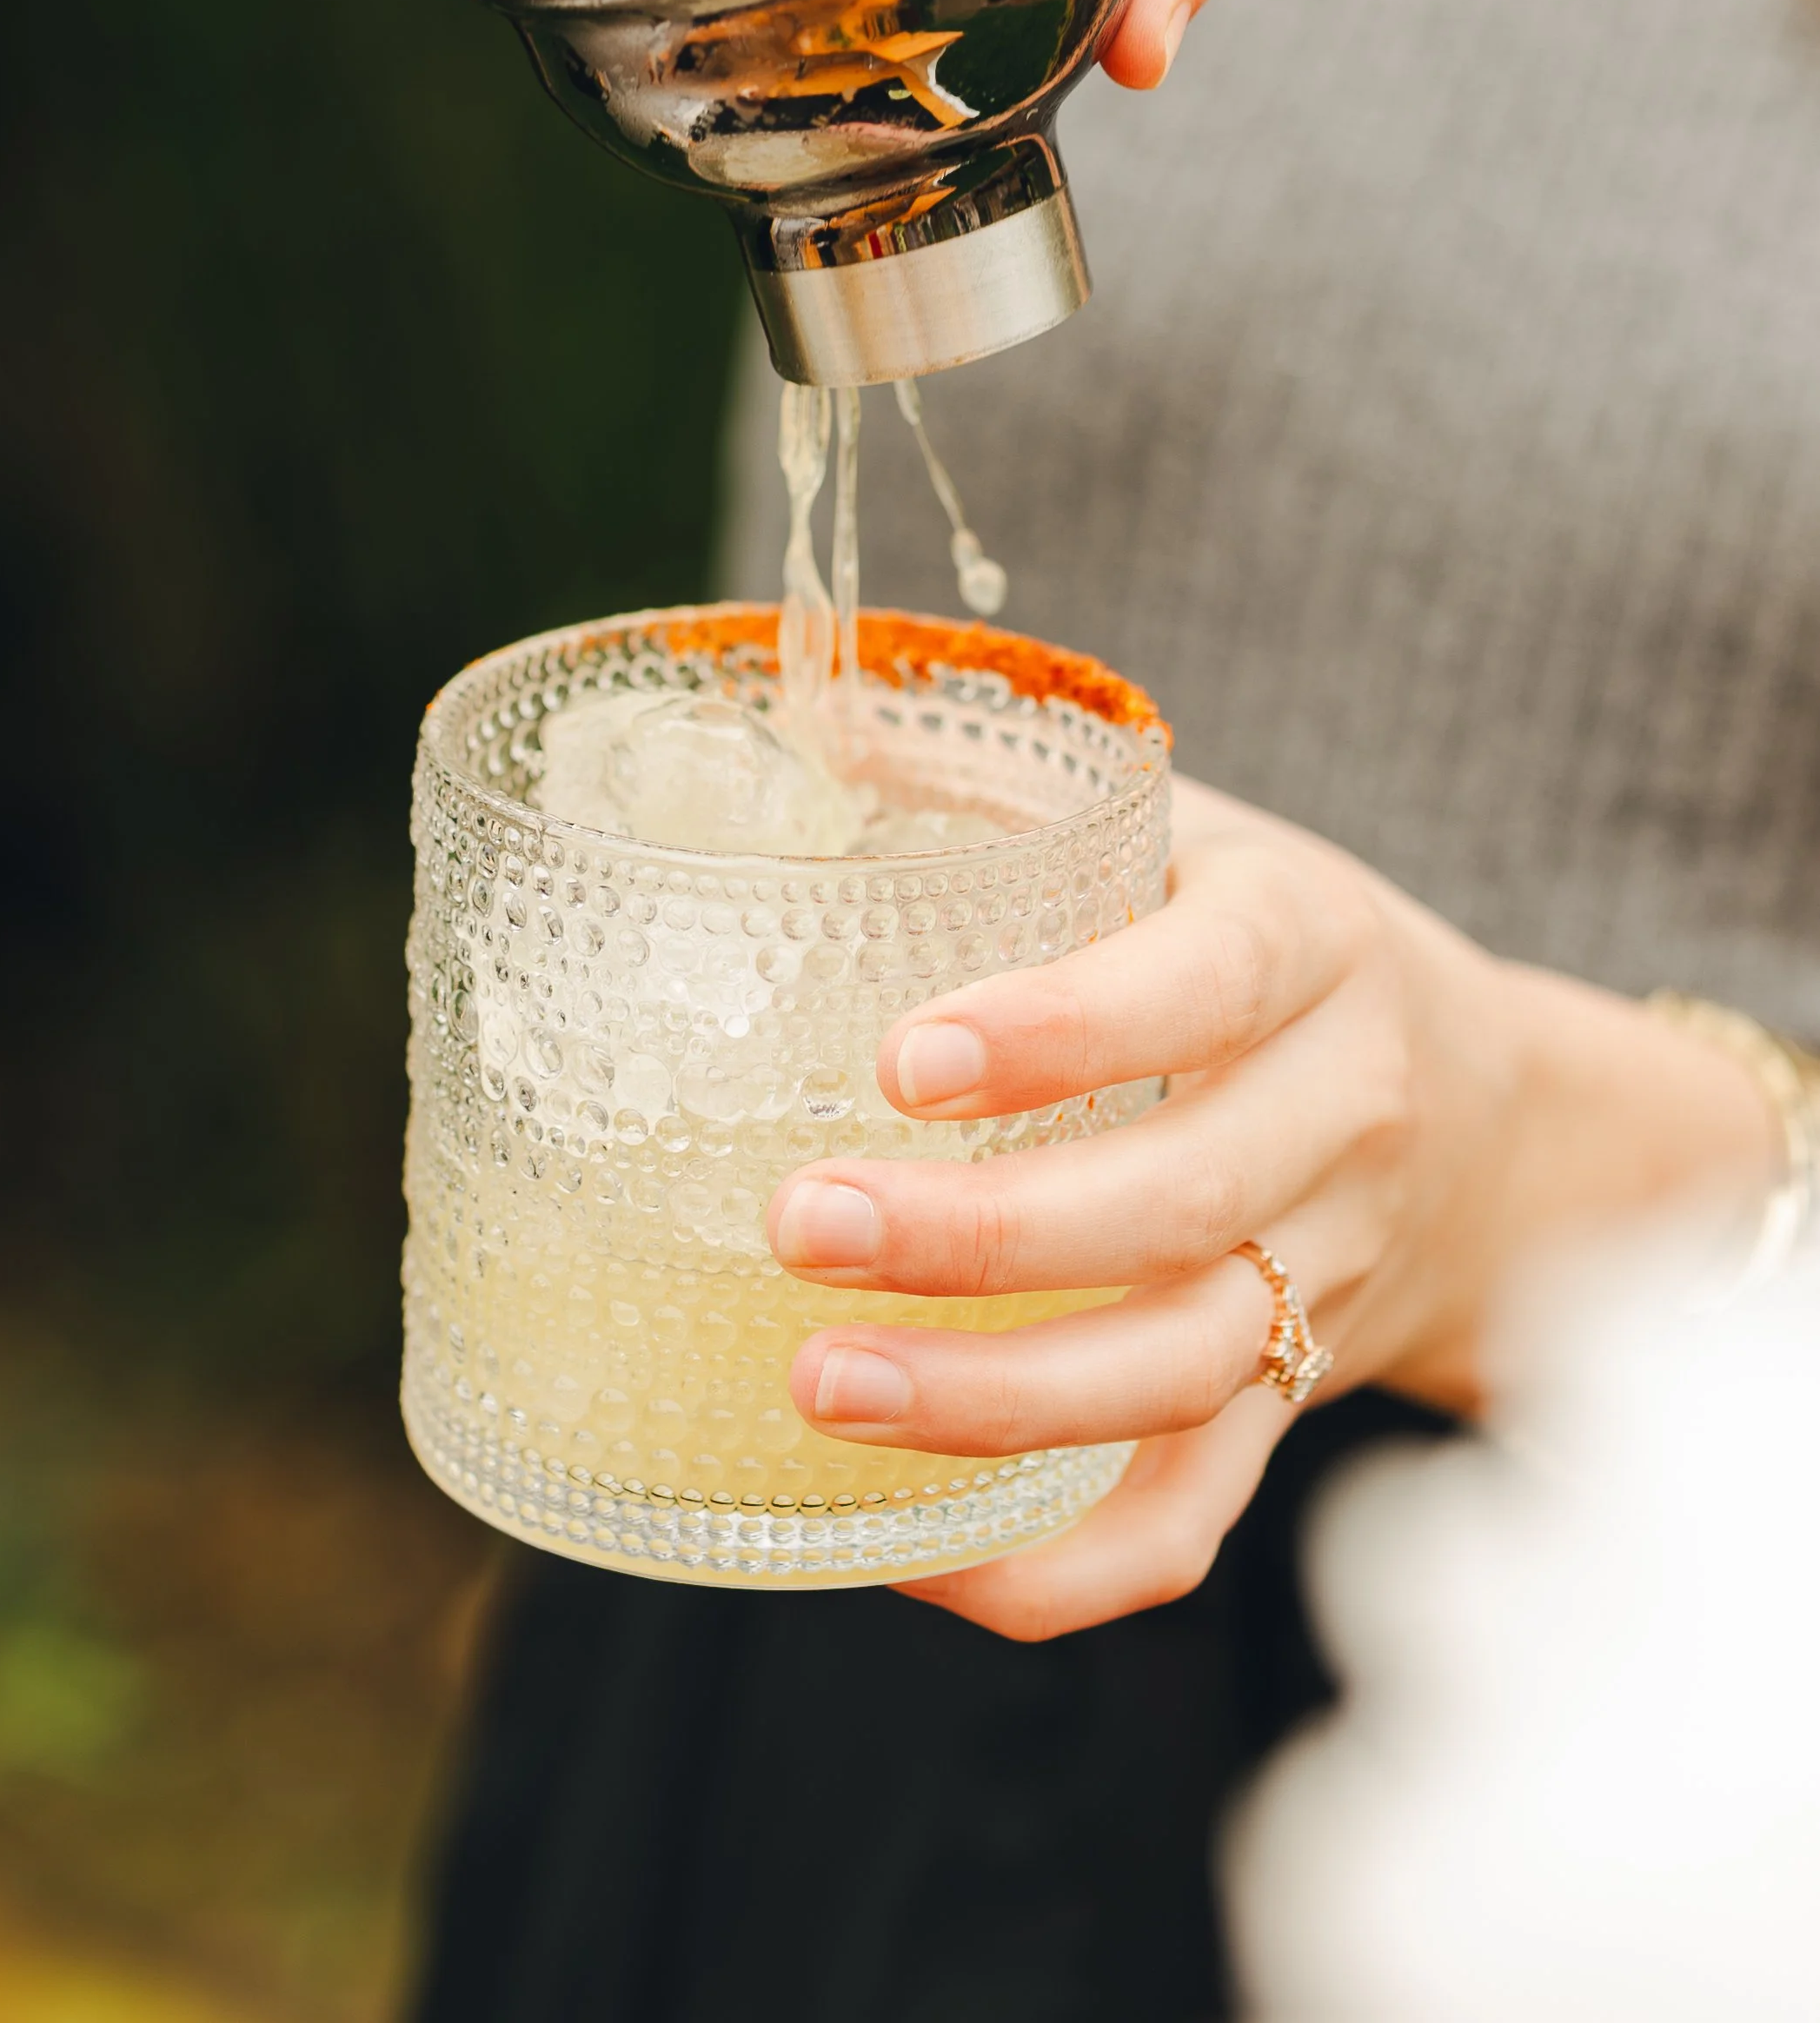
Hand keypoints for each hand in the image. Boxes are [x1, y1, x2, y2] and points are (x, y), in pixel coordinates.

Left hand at [764, 778, 1782, 1640]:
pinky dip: (1055, 1564)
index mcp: (1308, 942)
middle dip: (984, 1235)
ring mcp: (1331, 1279)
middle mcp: (1344, 1119)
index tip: (904, 1059)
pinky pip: (1193, 1516)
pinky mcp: (1293, 1402)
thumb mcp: (1178, 829)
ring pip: (1185, 1374)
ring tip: (818, 1386)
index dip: (1065, 1029)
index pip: (1206, 985)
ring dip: (998, 1407)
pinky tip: (901, 1545)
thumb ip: (1007, 784)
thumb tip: (803, 714)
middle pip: (1185, 1204)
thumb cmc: (1260, 942)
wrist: (1481, 1111)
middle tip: (797, 1221)